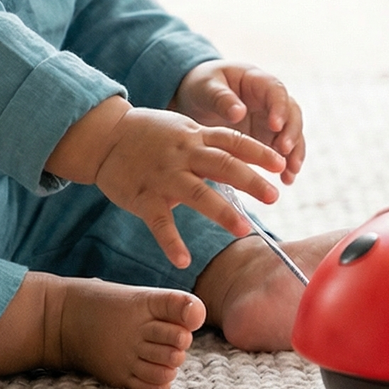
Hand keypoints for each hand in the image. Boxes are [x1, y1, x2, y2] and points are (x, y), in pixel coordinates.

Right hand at [46, 98, 284, 268]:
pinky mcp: (143, 198)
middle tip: (275, 196)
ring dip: (222, 212)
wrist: (106, 136)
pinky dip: (171, 242)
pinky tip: (184, 260)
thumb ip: (210, 144)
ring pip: (197, 194)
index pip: (233, 142)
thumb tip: (246, 159)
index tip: (282, 164)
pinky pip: (160, 223)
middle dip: (250, 181)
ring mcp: (163, 176)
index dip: (258, 152)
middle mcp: (183, 154)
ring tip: (244, 229)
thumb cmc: (150, 133)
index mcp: (195, 137)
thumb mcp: (183, 128)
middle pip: (222, 165)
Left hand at [171, 61, 306, 184]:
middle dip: (291, 132)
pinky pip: (283, 151)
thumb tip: (238, 113)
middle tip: (284, 150)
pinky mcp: (268, 138)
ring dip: (295, 152)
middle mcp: (270, 100)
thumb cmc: (202, 86)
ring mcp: (271, 119)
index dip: (279, 108)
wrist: (196, 99)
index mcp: (256, 81)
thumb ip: (221, 98)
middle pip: (291, 113)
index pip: (276, 91)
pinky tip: (287, 180)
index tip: (275, 125)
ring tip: (290, 173)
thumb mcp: (206, 87)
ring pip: (292, 134)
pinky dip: (287, 164)